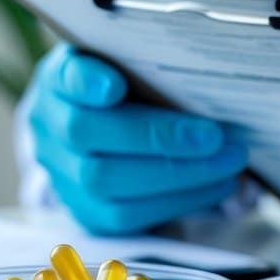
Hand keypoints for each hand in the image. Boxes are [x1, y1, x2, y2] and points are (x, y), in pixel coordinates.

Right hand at [28, 45, 247, 233]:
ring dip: (178, 175)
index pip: (63, 75)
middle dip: (156, 137)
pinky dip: (178, 200)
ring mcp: (63, 173)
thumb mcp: (139, 65)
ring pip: (106, 181)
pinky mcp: (87, 211)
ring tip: (228, 163)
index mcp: (60, 78)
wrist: (111, 131)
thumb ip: (158, 67)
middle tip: (214, 137)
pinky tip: (217, 186)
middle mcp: (50, 125)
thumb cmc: (135, 88)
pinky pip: (126, 215)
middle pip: (86, 133)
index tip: (113, 86)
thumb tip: (210, 85)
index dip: (84, 82)